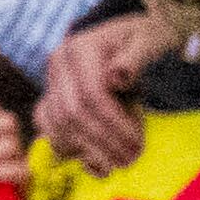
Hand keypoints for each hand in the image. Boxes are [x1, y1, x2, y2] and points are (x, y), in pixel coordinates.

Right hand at [37, 10, 168, 173]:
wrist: (130, 35)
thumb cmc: (145, 38)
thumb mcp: (150, 40)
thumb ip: (136, 57)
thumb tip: (116, 78)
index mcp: (80, 48)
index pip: (91, 95)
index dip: (114, 124)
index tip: (138, 144)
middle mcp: (58, 64)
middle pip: (70, 113)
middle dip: (101, 141)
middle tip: (130, 160)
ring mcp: (51, 80)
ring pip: (57, 124)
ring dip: (86, 149)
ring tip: (117, 164)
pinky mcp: (51, 96)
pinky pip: (48, 126)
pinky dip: (68, 147)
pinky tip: (94, 161)